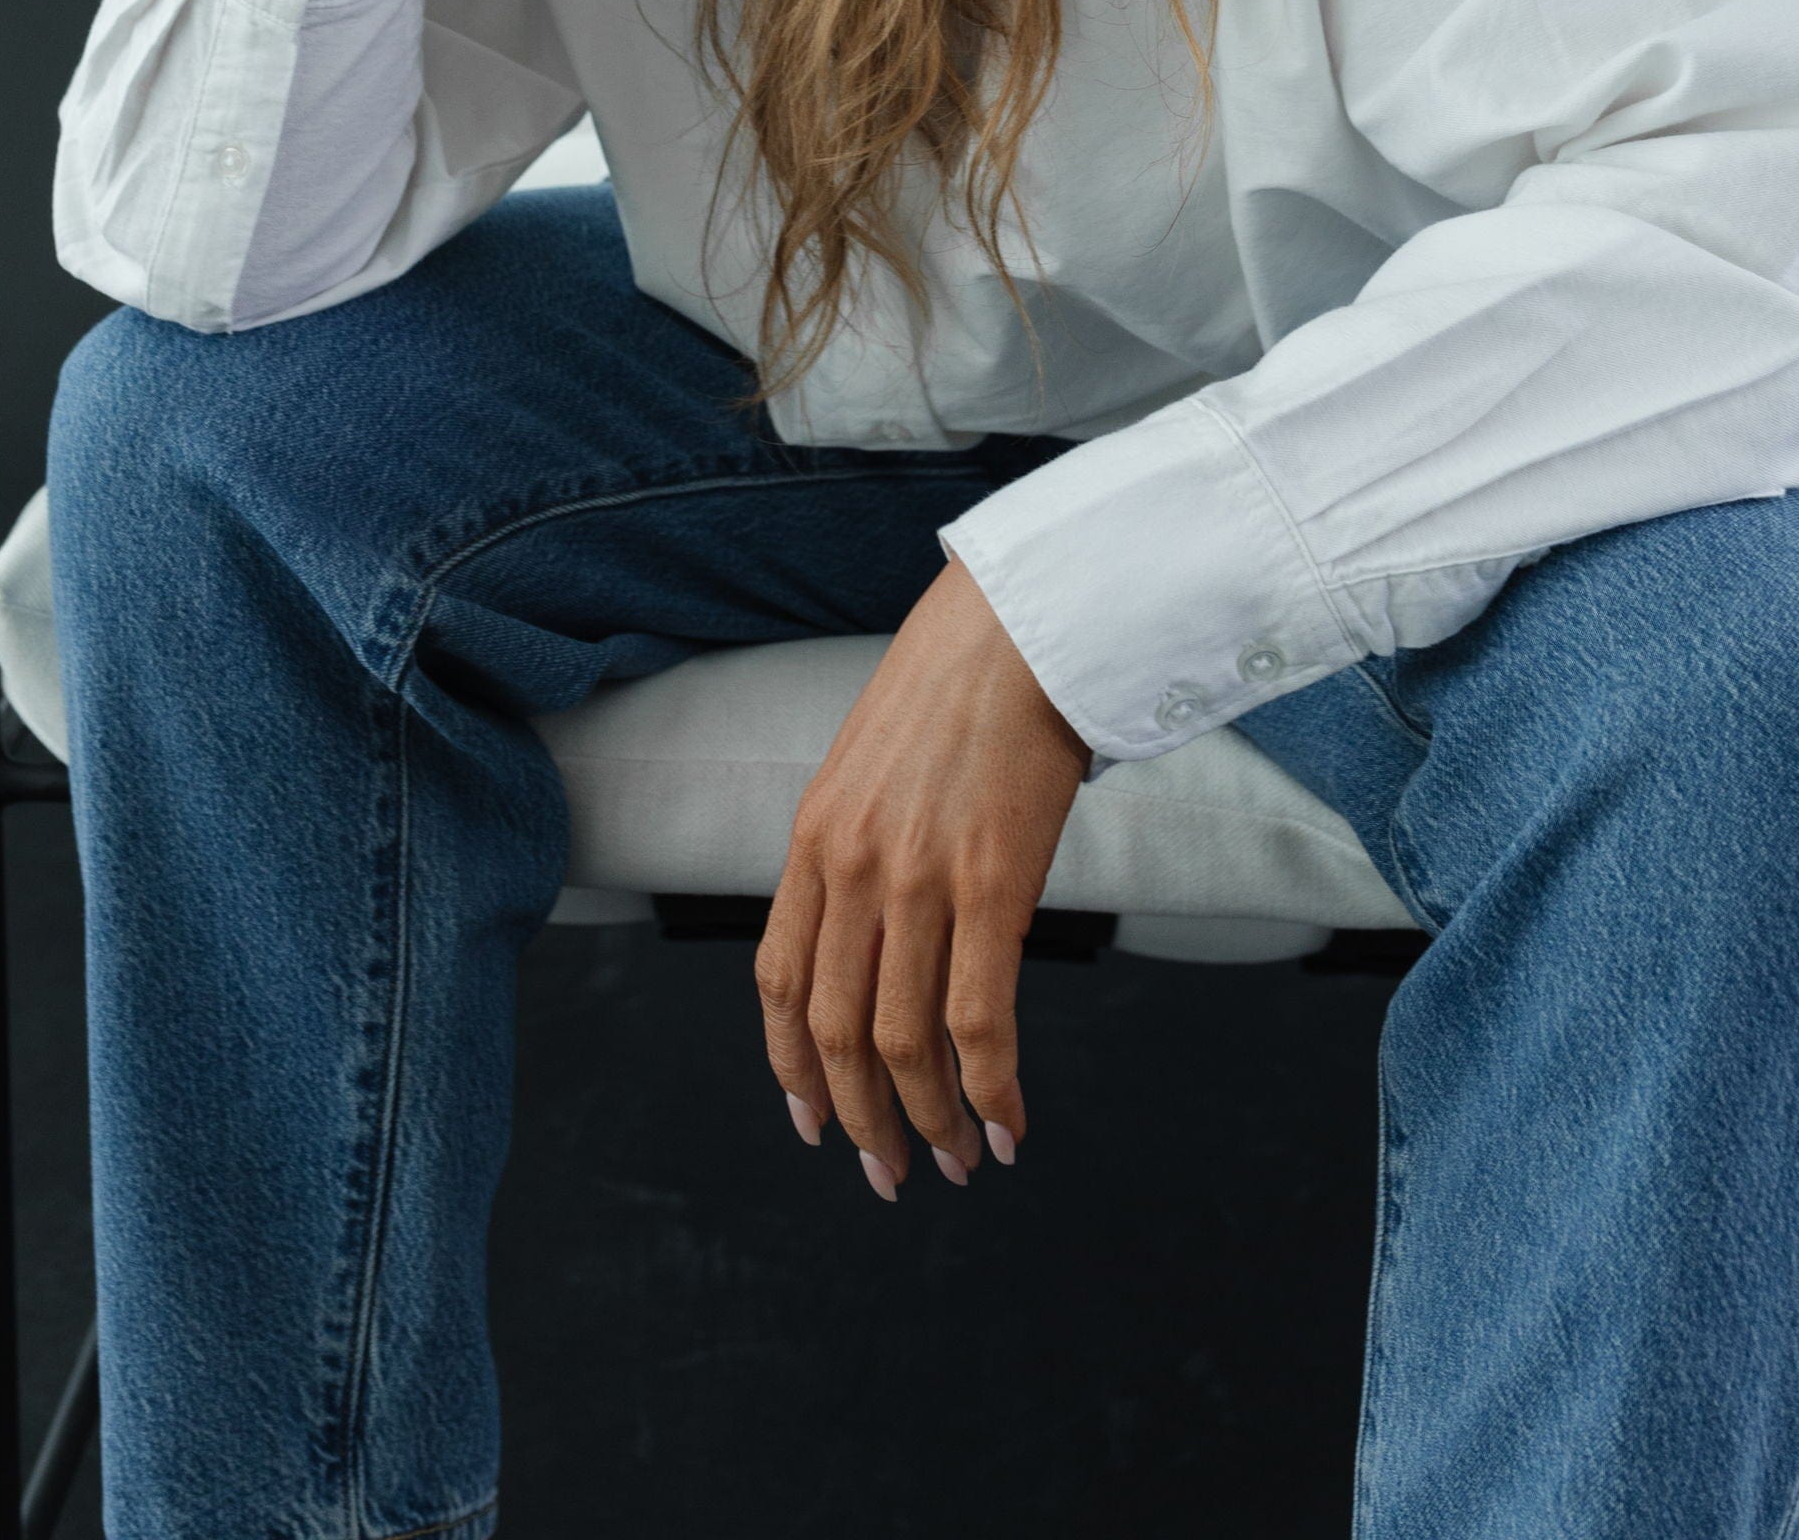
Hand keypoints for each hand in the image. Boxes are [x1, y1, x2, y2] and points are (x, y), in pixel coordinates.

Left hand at [755, 560, 1088, 1198]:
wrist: (1019, 625)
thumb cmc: (957, 687)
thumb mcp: (870, 764)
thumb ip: (857, 844)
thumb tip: (874, 930)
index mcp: (814, 836)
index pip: (779, 981)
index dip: (792, 1067)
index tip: (814, 1122)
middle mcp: (852, 867)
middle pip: (838, 1032)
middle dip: (865, 1121)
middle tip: (892, 1174)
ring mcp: (918, 879)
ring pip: (906, 1043)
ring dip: (932, 1122)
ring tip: (962, 1161)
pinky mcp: (991, 883)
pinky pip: (980, 1021)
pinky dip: (991, 1090)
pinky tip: (1010, 1122)